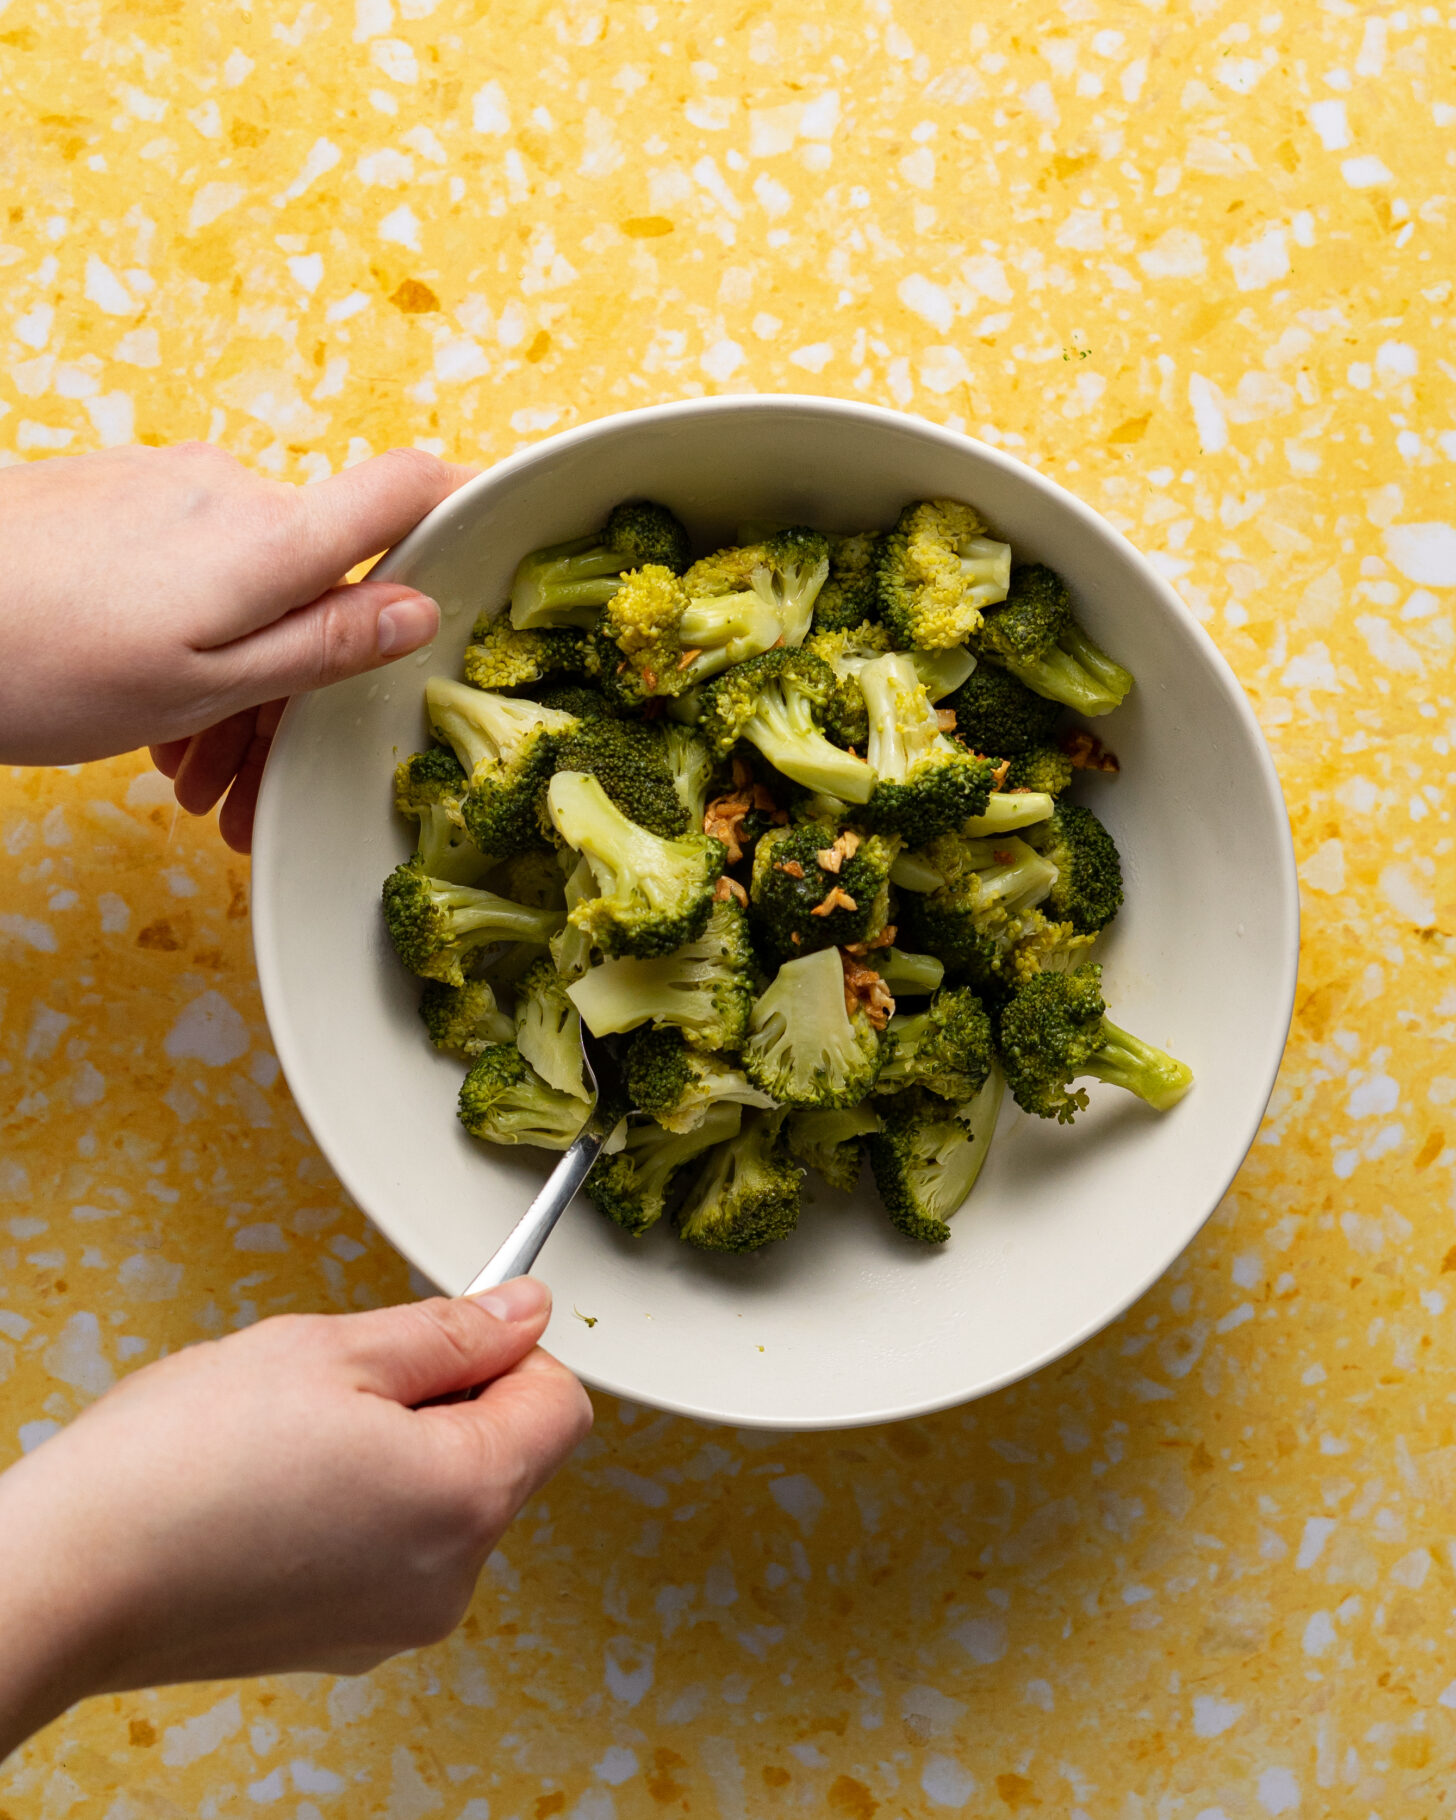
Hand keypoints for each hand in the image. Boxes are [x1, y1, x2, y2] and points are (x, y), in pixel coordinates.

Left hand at [0, 442, 475, 849]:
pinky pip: (188, 570)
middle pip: (316, 578)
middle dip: (301, 683)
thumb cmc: (39, 662)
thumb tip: (418, 611)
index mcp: (271, 538)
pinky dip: (189, 642)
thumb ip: (322, 645)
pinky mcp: (115, 498)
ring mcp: (168, 490)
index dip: (463, 506)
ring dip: (237, 683)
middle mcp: (230, 492)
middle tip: (252, 787)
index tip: (493, 538)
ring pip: (246, 587)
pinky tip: (146, 716)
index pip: (406, 488)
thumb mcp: (203, 683)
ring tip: (186, 775)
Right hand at [0, 1277, 589, 1757]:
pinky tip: (280, 1489)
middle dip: (448, 1401)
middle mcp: (450, 1578)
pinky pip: (394, 1549)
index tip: (444, 1335)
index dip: (510, 1351)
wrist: (69, 1575)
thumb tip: (525, 1311)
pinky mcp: (344, 1641)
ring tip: (299, 1439)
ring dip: (401, 1452)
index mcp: (465, 1497)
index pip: (561, 1404)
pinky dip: (360, 1507)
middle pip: (508, 1455)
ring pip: (446, 1500)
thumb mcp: (330, 1349)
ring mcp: (397, 1621)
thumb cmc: (181, 1462)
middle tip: (345, 1383)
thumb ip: (450, 1331)